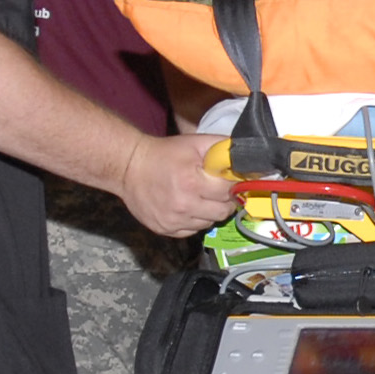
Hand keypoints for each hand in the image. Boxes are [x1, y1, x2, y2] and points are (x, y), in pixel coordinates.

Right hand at [119, 132, 236, 238]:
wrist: (129, 168)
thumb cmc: (163, 154)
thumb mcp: (194, 143)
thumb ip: (222, 149)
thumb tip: (245, 156)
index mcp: (192, 182)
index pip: (229, 191)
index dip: (233, 184)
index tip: (229, 180)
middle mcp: (184, 205)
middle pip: (223, 211)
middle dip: (224, 200)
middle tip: (215, 189)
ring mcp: (174, 220)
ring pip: (210, 223)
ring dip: (210, 211)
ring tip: (199, 196)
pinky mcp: (166, 230)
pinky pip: (194, 230)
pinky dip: (195, 220)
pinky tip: (188, 206)